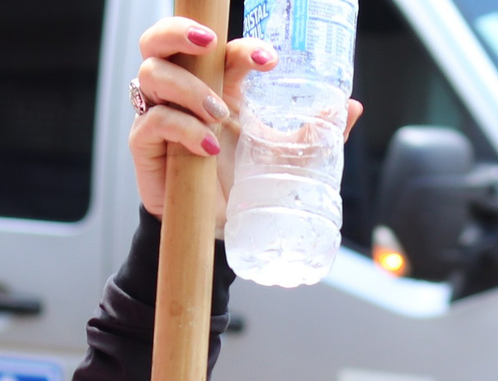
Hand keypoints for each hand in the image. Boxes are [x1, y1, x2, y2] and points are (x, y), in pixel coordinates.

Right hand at [126, 19, 362, 228]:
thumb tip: (352, 107)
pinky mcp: (145, 145)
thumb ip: (315, 134)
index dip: (239, 45)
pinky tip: (206, 145)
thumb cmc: (243, 185)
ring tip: (218, 114)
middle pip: (161, 41)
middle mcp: (183, 94)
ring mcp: (160, 115)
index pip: (218, 49)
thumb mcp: (284, 157)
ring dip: (188, 87)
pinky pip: (153, 121)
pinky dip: (180, 128)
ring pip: (153, 73)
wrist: (216, 231)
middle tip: (210, 44)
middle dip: (180, 32)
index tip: (270, 60)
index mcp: (217, 87)